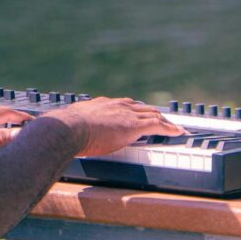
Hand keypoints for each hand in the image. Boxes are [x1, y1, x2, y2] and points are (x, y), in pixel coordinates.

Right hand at [46, 96, 185, 156]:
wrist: (67, 128)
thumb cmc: (63, 130)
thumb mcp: (70, 125)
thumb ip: (73, 127)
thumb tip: (62, 134)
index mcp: (101, 105)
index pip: (123, 105)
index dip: (132, 110)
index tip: (137, 113)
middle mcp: (116, 106)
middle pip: (140, 107)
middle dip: (151, 113)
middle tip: (160, 118)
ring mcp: (125, 115)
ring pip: (152, 115)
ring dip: (164, 121)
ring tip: (173, 126)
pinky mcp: (133, 126)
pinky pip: (158, 126)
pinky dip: (170, 129)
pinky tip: (178, 132)